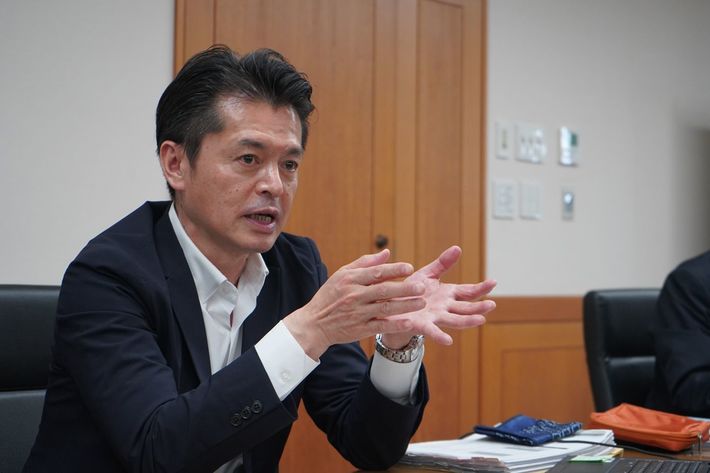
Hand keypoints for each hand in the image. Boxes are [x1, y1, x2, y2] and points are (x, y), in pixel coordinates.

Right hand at [283, 249, 426, 359]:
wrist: (314, 324)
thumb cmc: (329, 296)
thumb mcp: (342, 275)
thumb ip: (365, 263)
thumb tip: (387, 252)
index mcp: (349, 280)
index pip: (375, 272)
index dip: (394, 269)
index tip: (410, 268)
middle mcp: (353, 295)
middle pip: (383, 290)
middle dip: (405, 288)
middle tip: (422, 287)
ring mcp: (357, 313)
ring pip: (385, 308)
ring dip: (405, 305)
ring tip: (422, 303)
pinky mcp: (359, 329)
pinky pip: (380, 326)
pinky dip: (395, 324)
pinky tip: (410, 322)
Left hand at [381, 246, 495, 346]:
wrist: (390, 307)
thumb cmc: (410, 291)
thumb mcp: (427, 274)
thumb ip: (443, 263)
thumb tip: (458, 248)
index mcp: (448, 294)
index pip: (468, 291)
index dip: (481, 288)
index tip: (493, 282)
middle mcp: (445, 308)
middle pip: (465, 308)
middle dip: (479, 307)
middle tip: (492, 305)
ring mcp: (435, 317)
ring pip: (454, 320)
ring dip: (468, 321)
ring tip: (481, 320)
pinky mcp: (421, 325)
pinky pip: (432, 331)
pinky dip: (440, 336)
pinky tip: (448, 341)